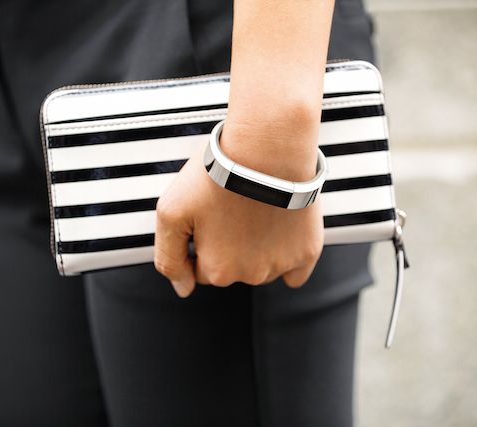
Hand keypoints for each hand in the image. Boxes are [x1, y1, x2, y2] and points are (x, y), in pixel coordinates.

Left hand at [153, 116, 324, 297]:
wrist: (266, 148)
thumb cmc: (215, 176)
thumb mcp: (171, 211)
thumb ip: (168, 258)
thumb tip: (184, 289)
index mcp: (216, 270)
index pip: (201, 268)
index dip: (202, 239)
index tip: (209, 214)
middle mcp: (250, 276)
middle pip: (233, 269)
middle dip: (228, 244)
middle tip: (232, 207)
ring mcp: (281, 265)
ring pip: (261, 267)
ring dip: (257, 247)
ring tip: (256, 209)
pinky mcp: (307, 251)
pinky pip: (296, 272)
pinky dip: (288, 256)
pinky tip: (281, 232)